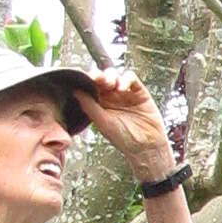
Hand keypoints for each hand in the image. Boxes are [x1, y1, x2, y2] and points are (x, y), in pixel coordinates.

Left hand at [80, 68, 176, 184]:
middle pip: (101, 78)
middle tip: (98, 79)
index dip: (87, 81)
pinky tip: (123, 88)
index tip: (84, 78)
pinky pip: (131, 78)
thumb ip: (89, 106)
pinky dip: (126, 79)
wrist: (146, 146)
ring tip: (111, 84)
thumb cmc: (124, 139)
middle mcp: (111, 98)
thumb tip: (75, 92)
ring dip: (111, 76)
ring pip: (115, 75)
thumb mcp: (103, 123)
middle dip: (99, 76)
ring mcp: (124, 94)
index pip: (90, 87)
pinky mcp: (138, 92)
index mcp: (99, 105)